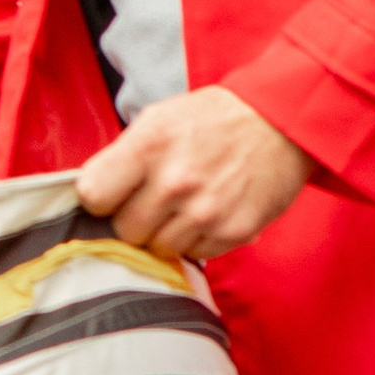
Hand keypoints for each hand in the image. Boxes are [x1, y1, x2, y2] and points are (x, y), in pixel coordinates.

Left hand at [75, 87, 313, 261]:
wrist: (282, 122)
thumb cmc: (213, 120)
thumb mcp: (160, 119)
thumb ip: (124, 157)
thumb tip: (92, 196)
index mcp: (149, 146)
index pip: (92, 196)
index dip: (100, 199)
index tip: (113, 194)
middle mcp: (175, 181)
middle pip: (125, 231)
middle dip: (135, 219)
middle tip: (155, 200)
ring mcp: (206, 211)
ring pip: (159, 249)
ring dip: (166, 233)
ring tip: (184, 206)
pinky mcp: (234, 231)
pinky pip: (196, 255)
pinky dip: (198, 241)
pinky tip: (210, 214)